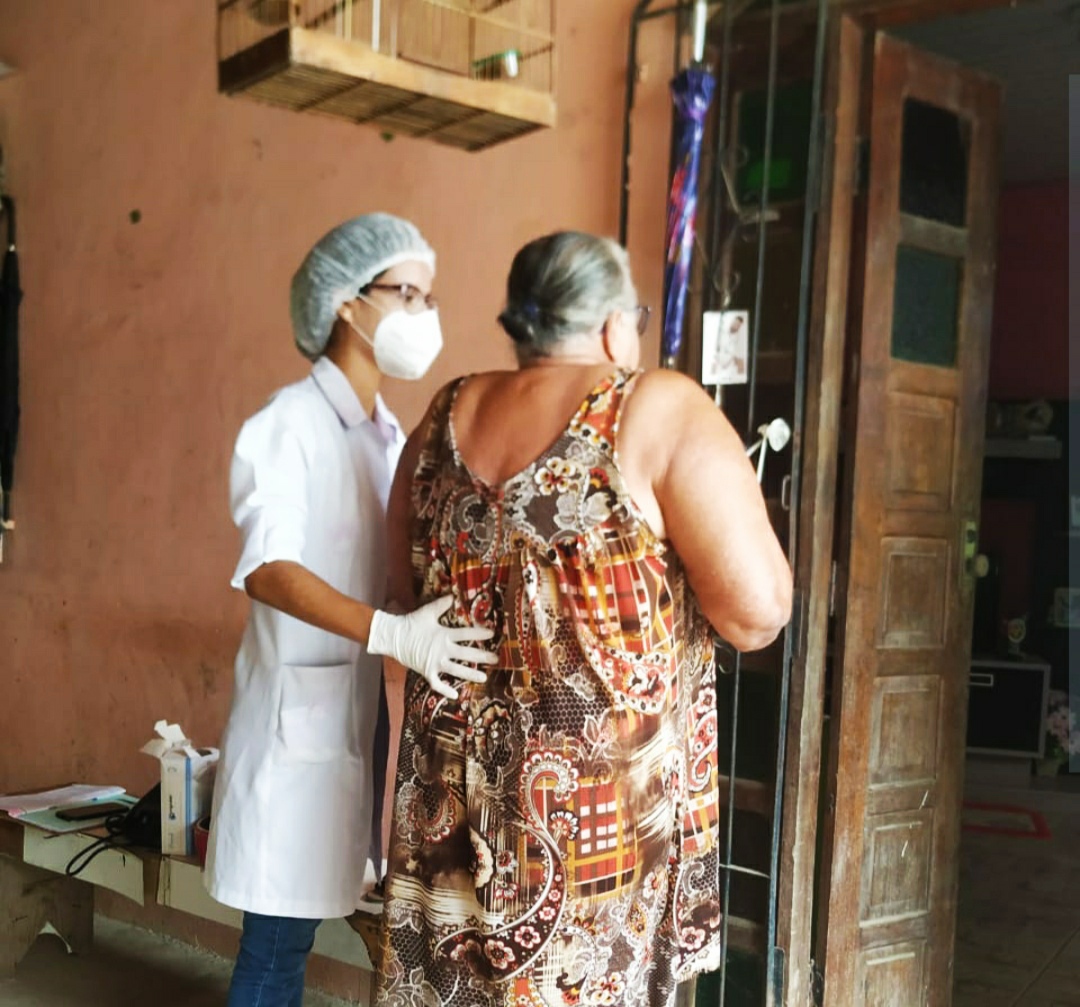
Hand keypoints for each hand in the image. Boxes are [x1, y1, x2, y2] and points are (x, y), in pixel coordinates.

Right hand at [367, 596, 496, 699]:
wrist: (393, 637)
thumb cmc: (410, 623)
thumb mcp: (427, 612)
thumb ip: (442, 605)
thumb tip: (453, 595)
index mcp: (443, 634)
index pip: (466, 633)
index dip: (480, 633)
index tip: (492, 634)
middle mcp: (442, 650)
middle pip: (466, 654)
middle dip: (482, 656)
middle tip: (496, 659)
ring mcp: (434, 662)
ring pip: (456, 671)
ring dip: (471, 674)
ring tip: (484, 677)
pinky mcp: (426, 672)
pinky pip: (437, 684)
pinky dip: (446, 690)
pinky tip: (456, 695)